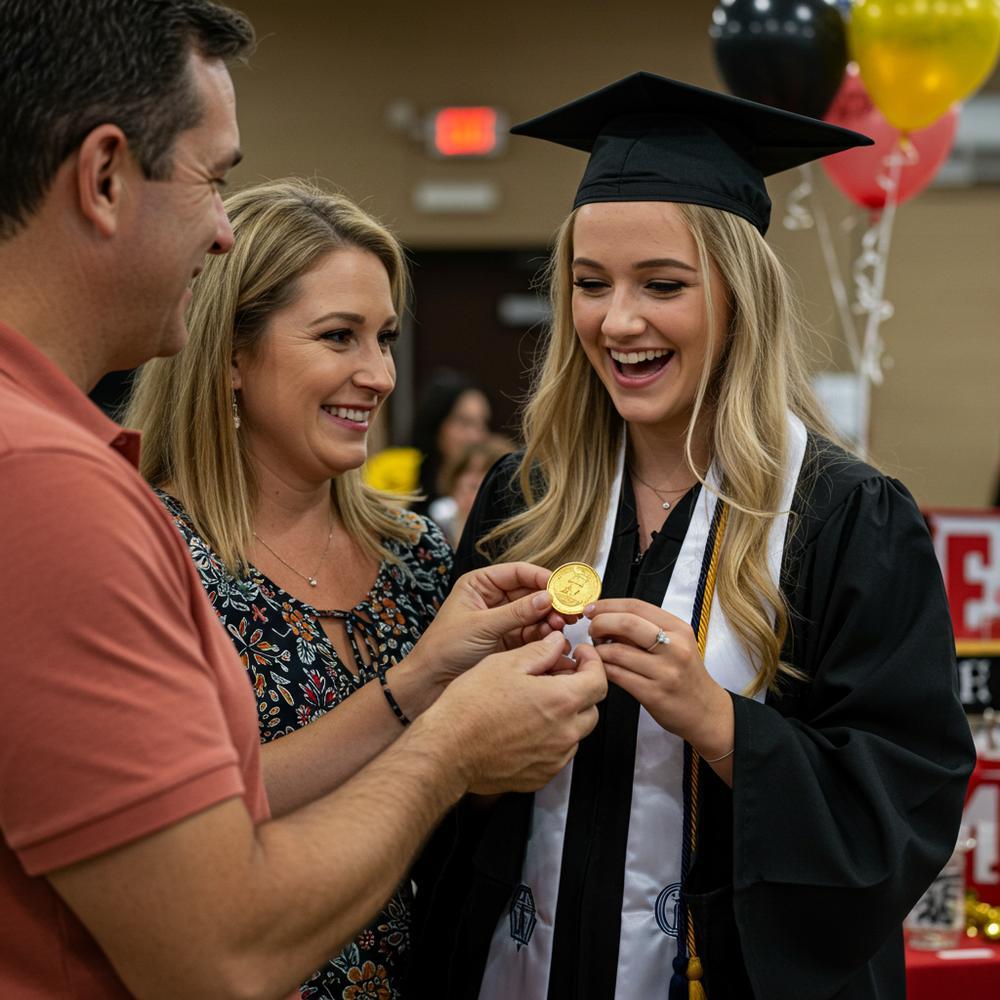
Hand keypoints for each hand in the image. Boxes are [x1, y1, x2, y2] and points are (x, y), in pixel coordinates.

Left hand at [412, 562, 569, 684]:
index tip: (561, 589)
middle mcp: (493, 600)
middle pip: (531, 592)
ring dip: (550, 620)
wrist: (429, 684)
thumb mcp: (481, 627)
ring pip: (536, 614)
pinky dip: (545, 637)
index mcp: (480, 585)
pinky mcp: (509, 642)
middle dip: (551, 601)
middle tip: (569, 610)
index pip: (518, 573)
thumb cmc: (443, 649)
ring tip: (560, 628)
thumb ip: (516, 612)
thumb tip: (547, 597)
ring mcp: (503, 621)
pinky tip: (554, 641)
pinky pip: (533, 634)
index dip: (542, 578)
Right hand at [427, 630, 607, 794]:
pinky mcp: (541, 775)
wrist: (447, 750)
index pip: (599, 680)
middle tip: (558, 675)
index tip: (581, 655)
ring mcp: (554, 758)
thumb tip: (556, 643)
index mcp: (560, 701)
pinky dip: (552, 738)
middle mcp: (564, 733)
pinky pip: (558, 754)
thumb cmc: (469, 708)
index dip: (592, 662)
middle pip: (591, 707)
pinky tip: (527, 726)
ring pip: (576, 732)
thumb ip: (539, 652)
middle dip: (580, 688)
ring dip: (566, 715)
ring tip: (537, 702)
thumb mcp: (504, 664)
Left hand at [585, 599, 732, 760]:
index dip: (608, 605)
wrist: (705, 710)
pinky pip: (617, 675)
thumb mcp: (676, 643)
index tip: (592, 609)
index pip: (636, 606)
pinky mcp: (653, 694)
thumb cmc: (685, 673)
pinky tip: (602, 667)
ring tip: (597, 651)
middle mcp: (674, 648)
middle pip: (626, 624)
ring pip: (617, 651)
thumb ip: (647, 629)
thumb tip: (608, 617)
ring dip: (598, 649)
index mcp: (679, 629)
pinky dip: (603, 668)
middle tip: (592, 630)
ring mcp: (665, 672)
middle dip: (600, 623)